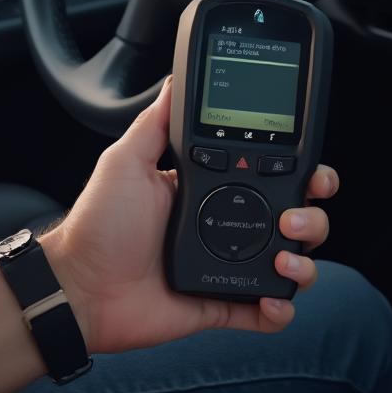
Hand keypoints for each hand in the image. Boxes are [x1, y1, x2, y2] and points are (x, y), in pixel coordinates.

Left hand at [42, 78, 338, 354]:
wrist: (78, 287)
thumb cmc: (97, 225)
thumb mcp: (126, 161)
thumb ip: (157, 122)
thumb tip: (175, 82)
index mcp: (215, 190)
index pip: (275, 175)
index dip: (303, 174)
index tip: (314, 173)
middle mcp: (230, 226)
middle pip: (296, 217)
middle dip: (312, 216)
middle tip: (294, 216)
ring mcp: (229, 266)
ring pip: (292, 261)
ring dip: (303, 260)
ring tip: (282, 256)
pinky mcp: (223, 303)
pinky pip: (267, 311)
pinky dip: (280, 309)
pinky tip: (273, 301)